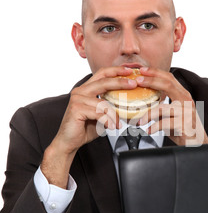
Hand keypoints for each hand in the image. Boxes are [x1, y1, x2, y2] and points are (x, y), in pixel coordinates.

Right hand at [41, 66, 135, 187]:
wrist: (69, 142)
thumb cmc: (85, 128)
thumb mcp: (101, 115)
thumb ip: (110, 107)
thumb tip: (129, 104)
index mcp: (86, 89)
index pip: (102, 74)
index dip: (116, 70)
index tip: (130, 71)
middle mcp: (80, 91)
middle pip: (103, 81)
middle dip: (120, 81)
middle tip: (134, 84)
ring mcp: (77, 99)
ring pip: (103, 102)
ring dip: (114, 114)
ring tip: (119, 123)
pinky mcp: (76, 109)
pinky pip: (98, 113)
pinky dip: (107, 121)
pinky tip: (111, 127)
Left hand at [137, 67, 207, 145]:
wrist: (197, 144)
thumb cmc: (183, 129)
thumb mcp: (172, 114)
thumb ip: (162, 106)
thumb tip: (142, 104)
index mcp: (183, 95)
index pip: (170, 78)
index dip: (156, 72)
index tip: (142, 70)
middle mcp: (186, 101)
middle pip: (168, 84)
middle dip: (151, 81)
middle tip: (138, 82)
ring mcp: (186, 112)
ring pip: (162, 108)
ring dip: (147, 115)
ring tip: (139, 122)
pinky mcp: (184, 124)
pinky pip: (164, 123)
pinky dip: (154, 127)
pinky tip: (149, 130)